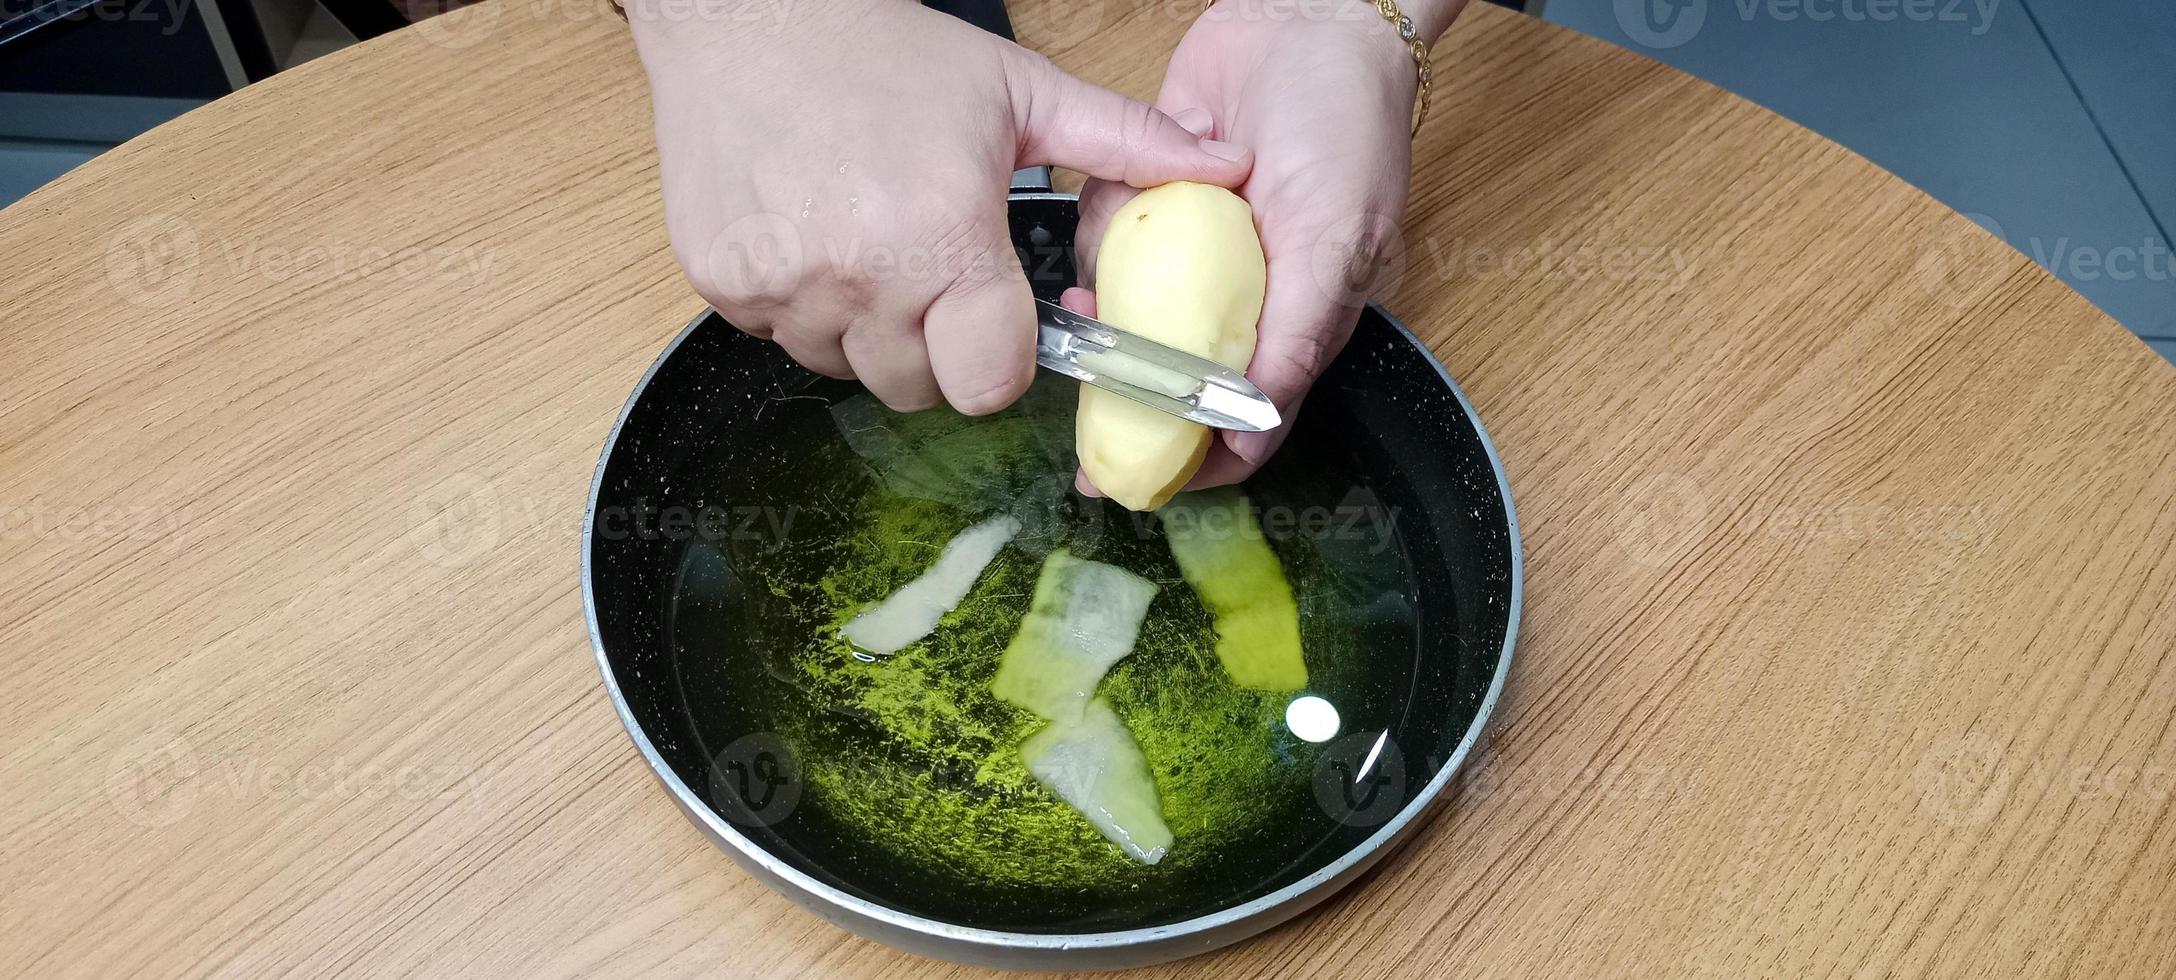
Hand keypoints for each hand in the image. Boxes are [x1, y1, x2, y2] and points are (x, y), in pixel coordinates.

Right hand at [627, 0, 1252, 413]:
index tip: (995, 313)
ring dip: (868, 328)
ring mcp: (781, 289)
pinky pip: (781, 338)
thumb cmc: (885, 50)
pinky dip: (803, 305)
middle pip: (920, 388)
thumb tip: (1227, 166)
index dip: (1001, 356)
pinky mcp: (725, 286)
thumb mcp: (1020, 90)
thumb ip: (1126, 143)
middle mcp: (857, 278)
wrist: (746, 16)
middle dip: (938, 347)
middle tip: (932, 266)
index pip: (989, 382)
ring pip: (848, 368)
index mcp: (941, 240)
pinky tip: (815, 233)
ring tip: (870, 240)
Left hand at [1071, 0, 1462, 488]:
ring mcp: (1197, 246)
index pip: (1245, 415)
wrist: (1309, 11)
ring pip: (1130, 304)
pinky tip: (1112, 207)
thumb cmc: (1348, 120)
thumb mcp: (1335, 235)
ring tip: (1086, 297)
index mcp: (1300, 317)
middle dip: (1126, 389)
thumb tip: (1256, 429)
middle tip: (1080, 412)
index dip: (1194, 455)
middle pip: (1175, 371)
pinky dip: (1103, 224)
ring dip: (1106, 300)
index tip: (1135, 475)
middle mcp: (1245, 292)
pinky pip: (1109, 232)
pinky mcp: (1156, 198)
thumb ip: (1296, 334)